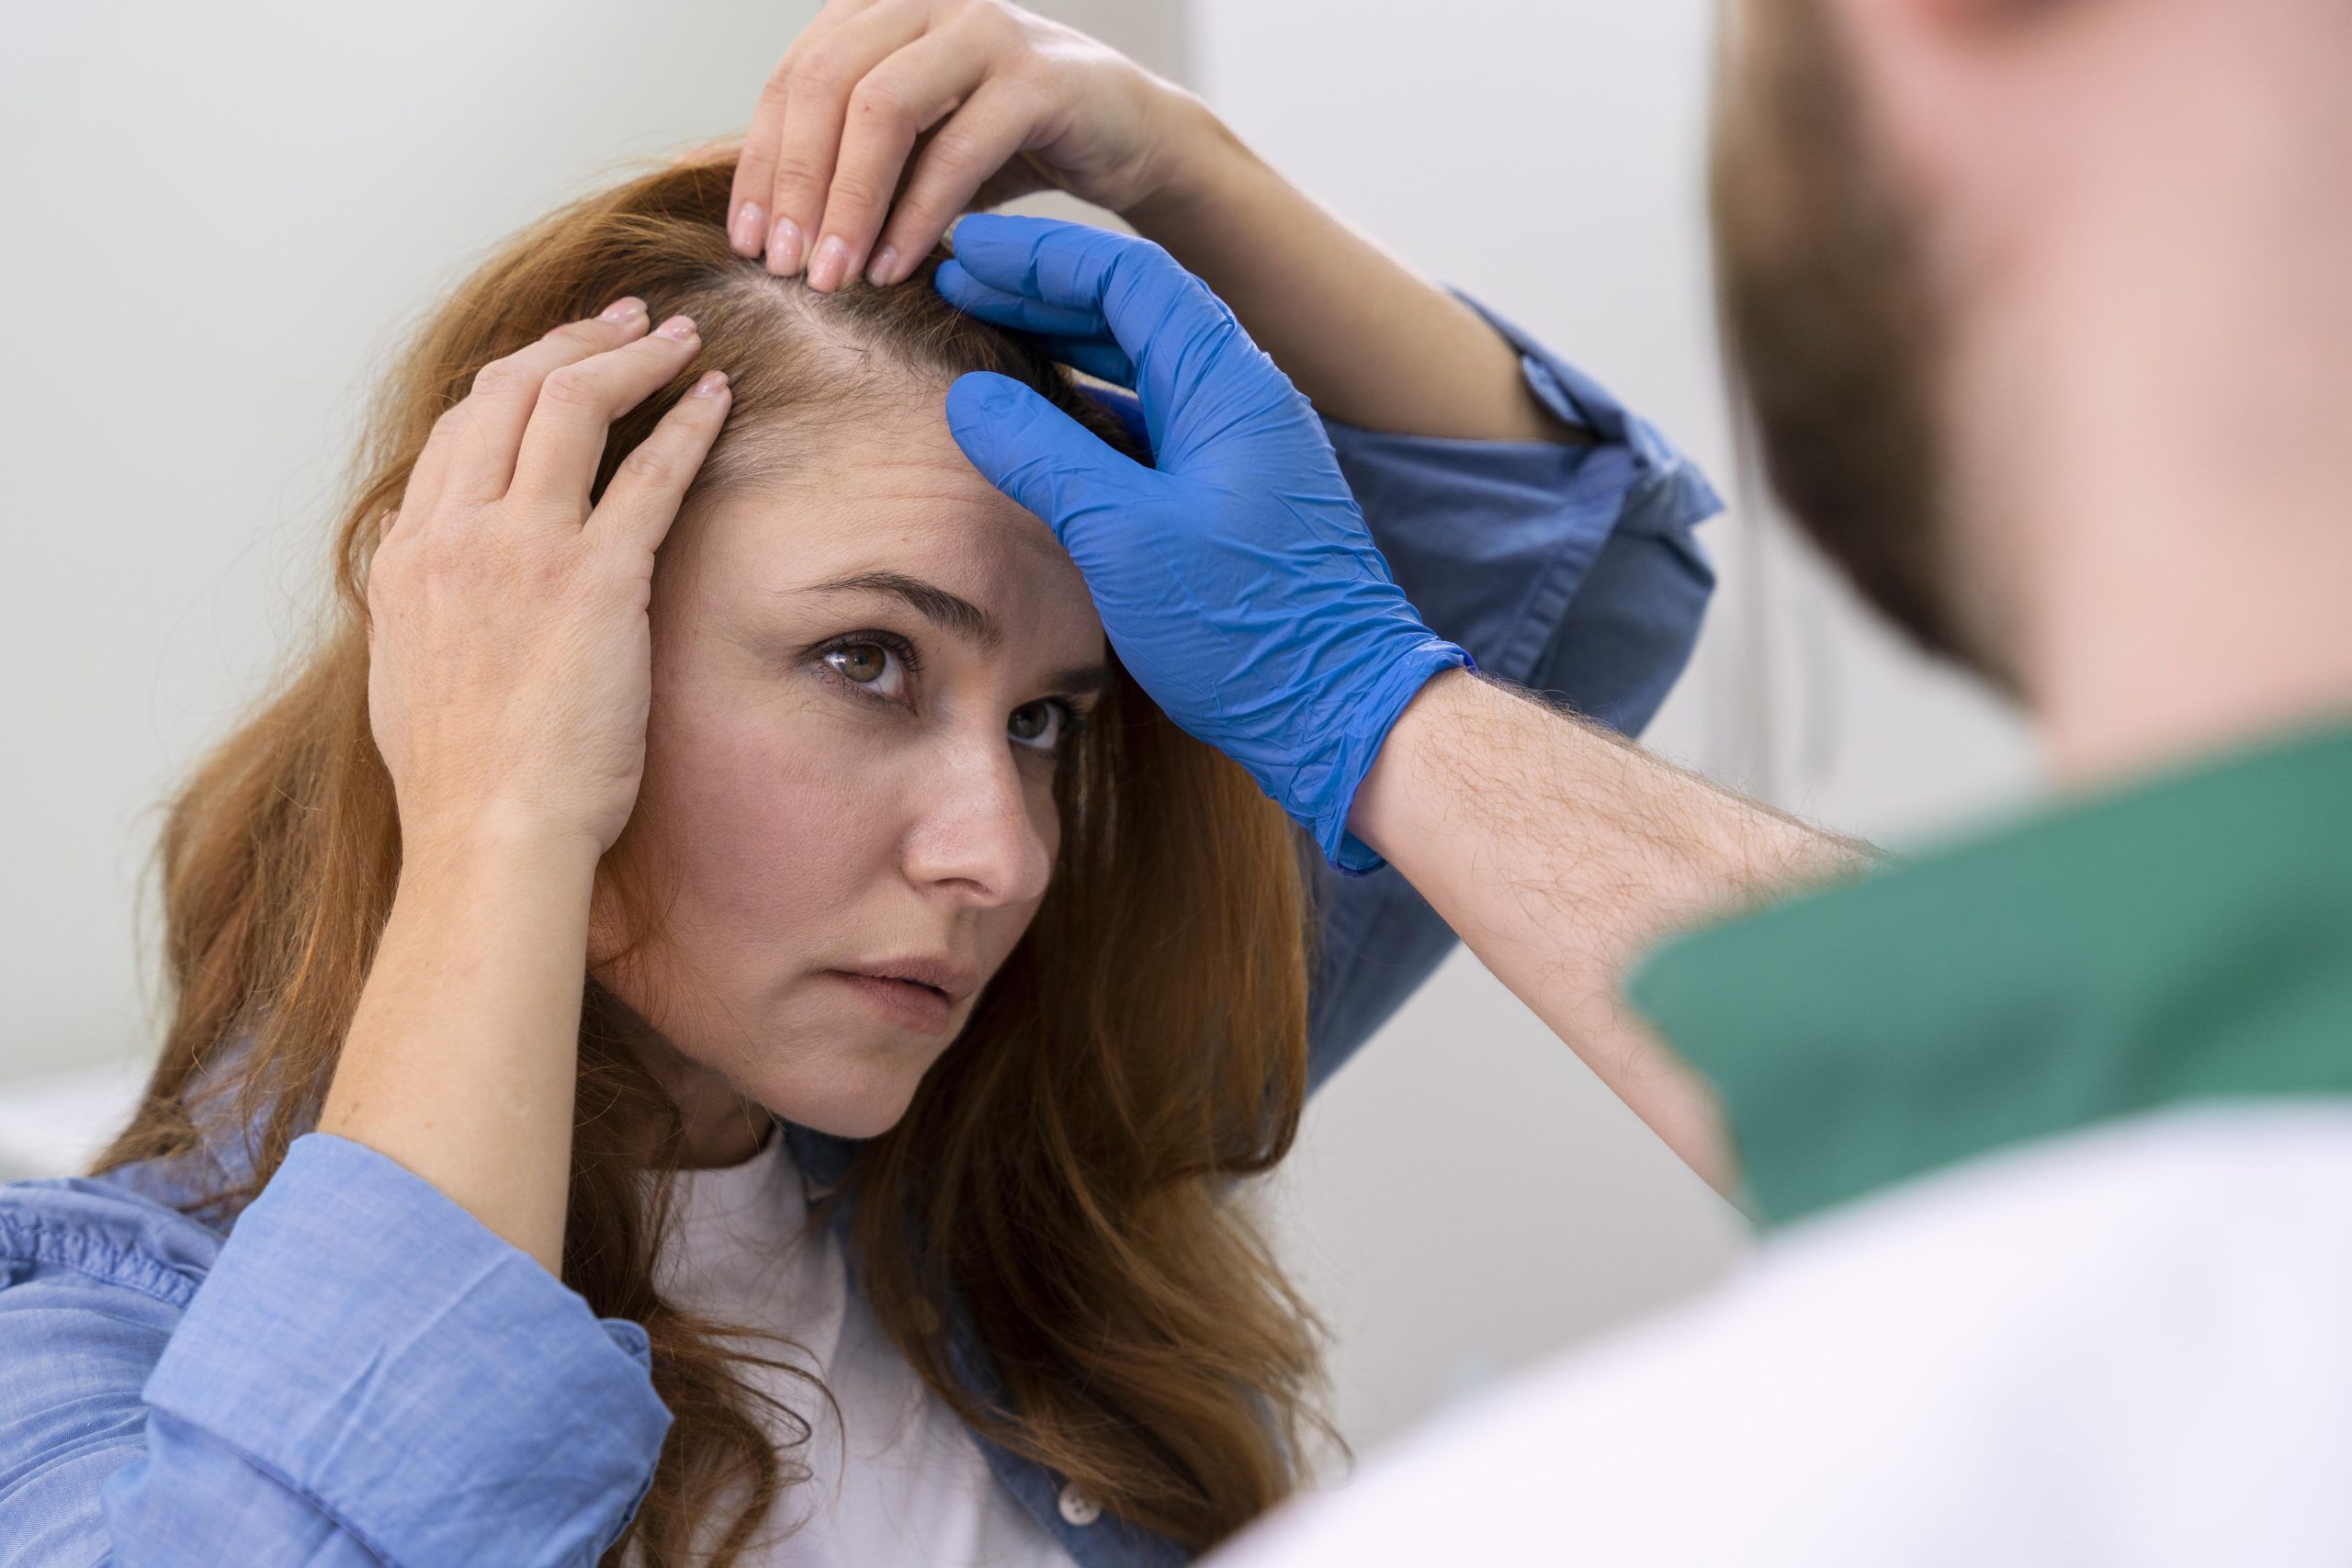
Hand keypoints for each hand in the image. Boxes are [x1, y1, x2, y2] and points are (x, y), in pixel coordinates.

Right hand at [366, 302, 728, 857]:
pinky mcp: (597, 580)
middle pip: (508, 391)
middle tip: (628, 322)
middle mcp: (455, 534)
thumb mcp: (408, 675)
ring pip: (572, 404)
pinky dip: (685, 421)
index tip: (560, 363)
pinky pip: (649, 473)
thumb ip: (424, 610)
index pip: (458, 430)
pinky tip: (716, 396)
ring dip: (632, 357)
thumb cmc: (462, 782)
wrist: (490, 832)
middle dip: (573, 342)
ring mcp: (524, 550)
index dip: (515, 382)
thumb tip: (435, 587)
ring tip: (680, 339)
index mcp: (407, 556)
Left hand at [727, 0, 1204, 289]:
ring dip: (849, 201)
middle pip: (826, 84)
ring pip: (883, 108)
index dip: (763, 163)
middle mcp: (924, 2)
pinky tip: (895, 268)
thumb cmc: (1008, 143)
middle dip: (797, 184)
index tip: (747, 243)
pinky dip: (918, 216)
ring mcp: (983, 31)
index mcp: (878, 9)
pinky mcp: (1038, 80)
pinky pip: (958, 150)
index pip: (793, 80)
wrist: (1129, 133)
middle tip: (783, 268)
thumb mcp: (914, 145)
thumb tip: (761, 222)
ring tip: (832, 276)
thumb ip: (847, 160)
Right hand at [934, 215, 1473, 874]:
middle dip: (1043, 289)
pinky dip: (1091, 404)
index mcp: (1228, 385)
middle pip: (1134, 308)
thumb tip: (971, 396)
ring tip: (985, 334)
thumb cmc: (1245, 628)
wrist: (1338, 710)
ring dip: (1064, 343)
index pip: (1128, 274)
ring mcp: (1240, 448)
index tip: (966, 247)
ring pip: (1141, 364)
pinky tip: (1042, 418)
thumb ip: (1044, 455)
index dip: (1040, 254)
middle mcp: (1242, 400)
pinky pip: (1151, 420)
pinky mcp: (1230, 496)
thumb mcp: (1124, 536)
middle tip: (958, 282)